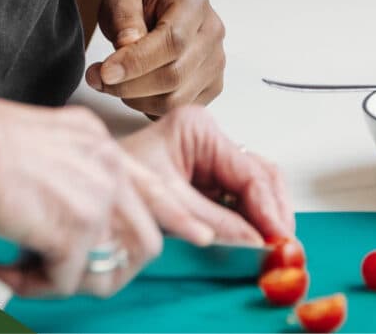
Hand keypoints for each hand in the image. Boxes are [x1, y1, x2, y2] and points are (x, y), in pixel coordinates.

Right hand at [0, 85, 161, 297]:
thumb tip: (68, 214)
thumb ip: (69, 172)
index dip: (175, 214)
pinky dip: (34, 285)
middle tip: (71, 275)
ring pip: (110, 266)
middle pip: (145, 235)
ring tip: (32, 272)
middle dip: (113, 267)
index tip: (199, 232)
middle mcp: (105, 163)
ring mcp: (96, 197)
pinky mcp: (74, 230)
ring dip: (72, 280)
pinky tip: (7, 267)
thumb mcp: (43, 142)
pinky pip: (65, 280)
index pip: (152, 183)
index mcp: (96, 140)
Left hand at [85, 0, 225, 115]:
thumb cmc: (140, 0)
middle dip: (129, 85)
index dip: (137, 62)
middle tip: (97, 78)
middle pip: (174, 75)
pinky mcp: (211, 86)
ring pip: (176, 99)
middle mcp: (212, 33)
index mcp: (194, 3)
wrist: (157, 5)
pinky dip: (150, 107)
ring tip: (113, 82)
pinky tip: (134, 89)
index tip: (105, 71)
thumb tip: (126, 49)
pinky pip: (179, 109)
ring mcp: (215, 62)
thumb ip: (124, 20)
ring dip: (136, 99)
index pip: (173, 41)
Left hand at [120, 105, 295, 244]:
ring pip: (255, 186)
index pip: (248, 170)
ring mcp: (210, 157)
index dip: (268, 207)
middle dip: (274, 211)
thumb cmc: (118, 177)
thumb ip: (214, 220)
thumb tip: (255, 240)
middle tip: (284, 245)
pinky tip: (256, 238)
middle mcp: (209, 138)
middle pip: (259, 174)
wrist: (92, 182)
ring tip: (274, 246)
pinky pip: (240, 197)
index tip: (279, 236)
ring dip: (266, 216)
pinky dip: (250, 219)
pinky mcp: (207, 177)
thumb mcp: (166, 200)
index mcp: (198, 129)